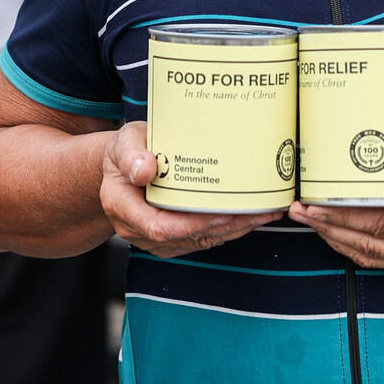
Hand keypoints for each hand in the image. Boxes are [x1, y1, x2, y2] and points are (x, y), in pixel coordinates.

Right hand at [99, 122, 279, 257]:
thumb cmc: (126, 151)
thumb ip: (130, 154)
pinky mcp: (171, 239)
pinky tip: (249, 216)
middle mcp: (136, 229)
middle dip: (224, 226)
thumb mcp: (123, 142)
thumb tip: (145, 169)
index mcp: (121, 206)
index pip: (159, 227)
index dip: (193, 224)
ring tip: (262, 212)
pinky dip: (227, 229)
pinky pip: (201, 239)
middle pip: (186, 237)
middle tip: (256, 209)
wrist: (122, 167)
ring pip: (198, 241)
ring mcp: (153, 238)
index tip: (222, 211)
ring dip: (233, 229)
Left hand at [288, 124, 383, 268]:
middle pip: (370, 244)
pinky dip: (352, 244)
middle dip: (330, 228)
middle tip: (297, 211)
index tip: (316, 205)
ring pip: (370, 255)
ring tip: (305, 219)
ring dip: (335, 238)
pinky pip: (379, 255)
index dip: (347, 217)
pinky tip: (331, 229)